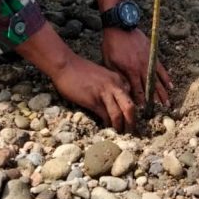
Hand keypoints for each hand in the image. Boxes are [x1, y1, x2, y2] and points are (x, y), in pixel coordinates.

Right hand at [15, 22, 134, 130]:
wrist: (66, 64)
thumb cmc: (81, 70)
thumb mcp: (102, 75)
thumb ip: (110, 85)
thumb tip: (115, 99)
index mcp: (117, 79)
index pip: (131, 98)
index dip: (133, 111)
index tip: (132, 120)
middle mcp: (114, 86)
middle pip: (130, 107)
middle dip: (132, 122)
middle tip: (132, 132)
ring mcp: (104, 94)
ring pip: (118, 114)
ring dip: (120, 127)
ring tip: (121, 134)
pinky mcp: (93, 101)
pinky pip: (104, 116)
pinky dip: (107, 125)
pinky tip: (107, 129)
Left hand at [102, 28, 171, 107]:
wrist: (120, 26)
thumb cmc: (112, 44)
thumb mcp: (109, 62)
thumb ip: (118, 76)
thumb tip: (125, 89)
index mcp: (130, 70)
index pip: (137, 90)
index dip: (141, 101)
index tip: (145, 112)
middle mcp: (141, 67)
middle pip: (150, 87)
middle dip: (155, 101)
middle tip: (161, 112)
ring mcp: (149, 60)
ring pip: (157, 80)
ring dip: (163, 93)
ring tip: (168, 104)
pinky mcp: (153, 54)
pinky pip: (161, 68)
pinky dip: (166, 78)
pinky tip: (170, 86)